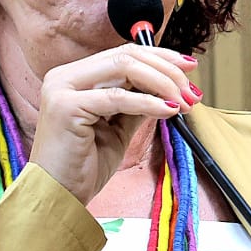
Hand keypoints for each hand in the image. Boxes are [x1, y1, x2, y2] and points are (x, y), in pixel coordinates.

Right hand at [26, 45, 200, 204]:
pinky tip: (167, 110)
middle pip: (127, 56)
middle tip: (192, 91)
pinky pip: (117, 97)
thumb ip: (138, 102)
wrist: (59, 197)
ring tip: (183, 102)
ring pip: (124, 68)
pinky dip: (148, 102)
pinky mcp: (65, 107)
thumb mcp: (119, 128)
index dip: (160, 57)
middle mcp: (64, 77)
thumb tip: (171, 87)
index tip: (190, 67)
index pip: (124, 53)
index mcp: (74, 76)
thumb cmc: (84, 166)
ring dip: (162, 83)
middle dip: (167, 70)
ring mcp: (61, 89)